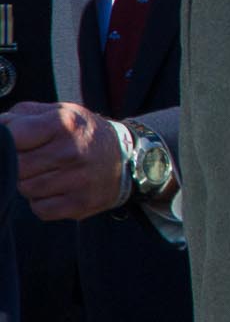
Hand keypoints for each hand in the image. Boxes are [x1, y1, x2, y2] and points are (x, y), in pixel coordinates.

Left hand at [2, 101, 125, 219]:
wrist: (126, 158)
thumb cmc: (82, 133)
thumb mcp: (58, 112)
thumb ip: (21, 116)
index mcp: (64, 123)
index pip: (11, 136)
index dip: (5, 141)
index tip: (12, 143)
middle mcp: (72, 152)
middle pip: (15, 166)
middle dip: (17, 164)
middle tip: (34, 158)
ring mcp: (78, 180)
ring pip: (25, 189)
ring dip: (29, 183)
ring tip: (47, 173)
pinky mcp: (80, 204)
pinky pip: (39, 209)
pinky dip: (42, 201)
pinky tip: (55, 190)